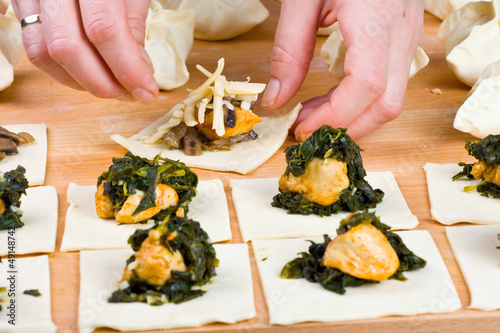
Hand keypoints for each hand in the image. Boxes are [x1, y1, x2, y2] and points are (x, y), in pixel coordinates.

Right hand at [12, 0, 157, 103]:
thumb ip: (133, 28)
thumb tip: (138, 73)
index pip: (104, 29)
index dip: (127, 69)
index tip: (147, 91)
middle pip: (67, 47)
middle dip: (102, 83)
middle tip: (129, 95)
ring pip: (44, 52)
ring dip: (81, 82)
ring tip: (112, 88)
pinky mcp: (19, 2)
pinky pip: (33, 47)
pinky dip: (62, 71)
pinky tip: (87, 76)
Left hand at [262, 0, 423, 140]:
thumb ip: (288, 50)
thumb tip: (275, 100)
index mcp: (375, 18)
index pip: (367, 85)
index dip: (334, 116)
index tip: (302, 128)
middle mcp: (401, 32)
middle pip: (387, 103)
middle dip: (346, 127)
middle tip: (305, 127)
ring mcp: (408, 36)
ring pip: (392, 98)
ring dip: (352, 117)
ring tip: (313, 113)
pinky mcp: (404, 39)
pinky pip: (390, 84)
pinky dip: (360, 102)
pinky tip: (332, 97)